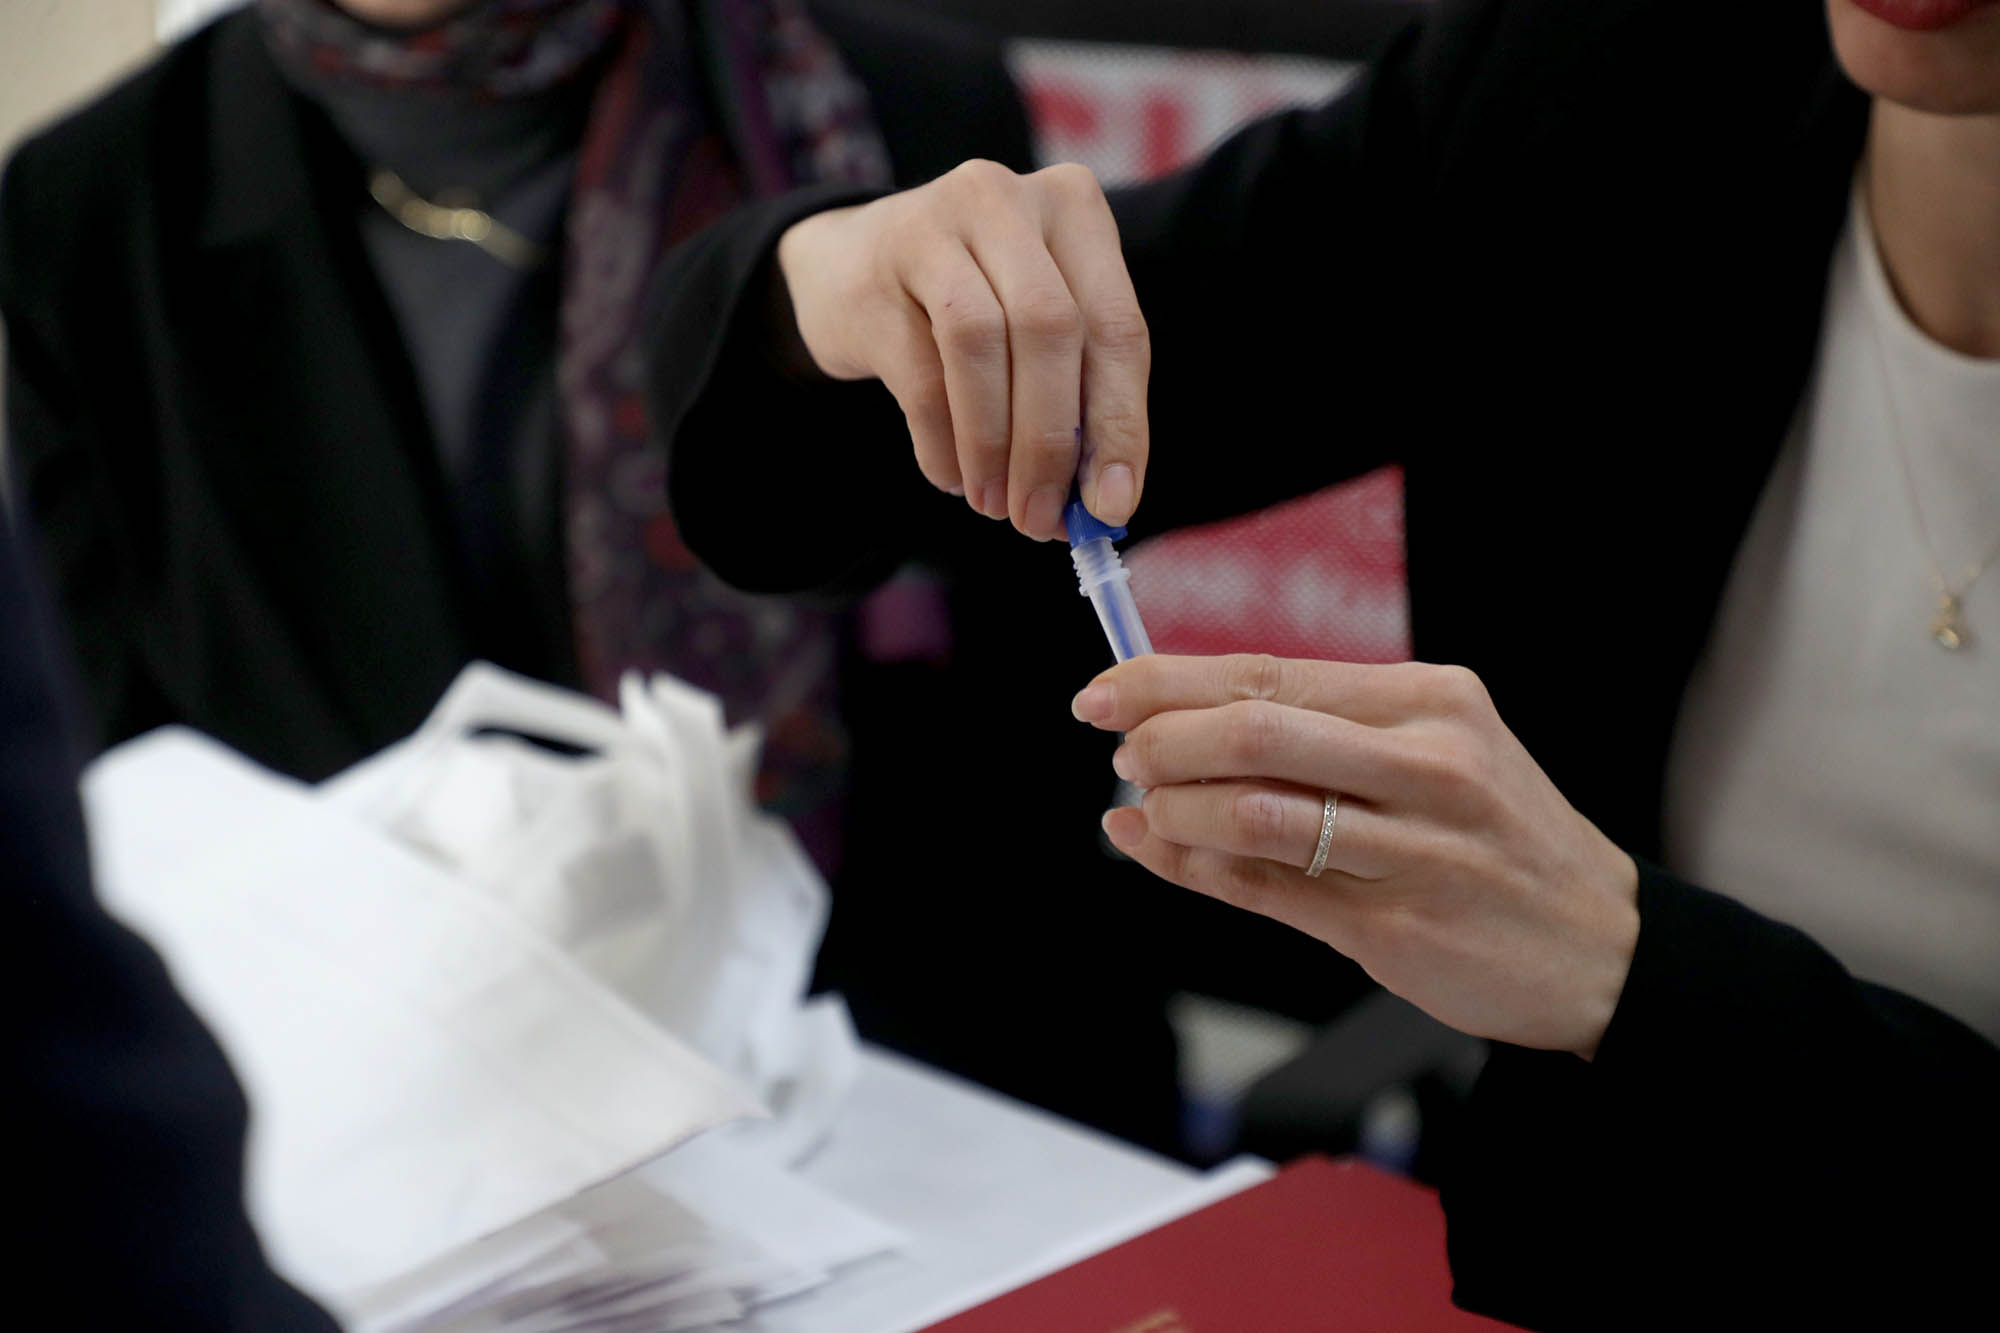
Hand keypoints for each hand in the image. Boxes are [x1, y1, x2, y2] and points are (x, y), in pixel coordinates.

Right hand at [775, 160, 1148, 541]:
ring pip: (981, 346)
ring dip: (993, 445)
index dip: (1121, 425)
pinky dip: (942, 443)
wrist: (847, 267)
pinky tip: (951, 476)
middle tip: (1040, 520)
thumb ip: (1078, 401)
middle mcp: (1007, 199)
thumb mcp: (1035, 331)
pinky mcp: (878, 269)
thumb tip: (1104, 504)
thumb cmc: (968, 305)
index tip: (1112, 505)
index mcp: (1075, 209)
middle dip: (1051, 442)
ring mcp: (935, 224)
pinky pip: (920, 374)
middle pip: (1052, 331)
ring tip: (994, 505)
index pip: (1118, 328)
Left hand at [1075, 654, 1639, 1058]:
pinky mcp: (1397, 925)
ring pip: (1254, 813)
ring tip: (1145, 809)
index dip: (1169, 680)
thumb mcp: (1434, 755)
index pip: (1271, 672)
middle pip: (1255, 729)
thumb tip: (1168, 724)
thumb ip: (1313, 736)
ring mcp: (1415, 847)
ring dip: (1174, 811)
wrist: (1603, 945)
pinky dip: (1193, 868)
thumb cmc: (1495, 839)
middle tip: (1123, 755)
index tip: (1104, 690)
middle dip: (1162, 739)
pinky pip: (1268, 891)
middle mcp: (1428, 763)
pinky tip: (1158, 851)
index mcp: (1430, 701)